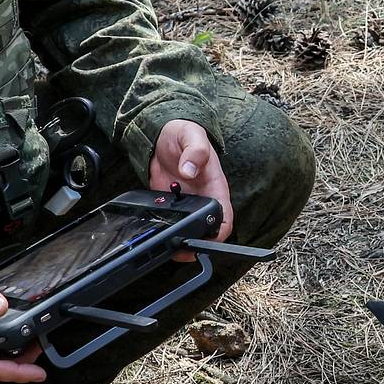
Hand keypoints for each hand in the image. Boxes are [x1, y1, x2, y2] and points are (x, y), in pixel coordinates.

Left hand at [149, 120, 232, 258]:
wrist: (163, 134)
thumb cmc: (184, 133)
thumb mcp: (192, 136)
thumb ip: (194, 152)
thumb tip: (189, 170)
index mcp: (215, 186)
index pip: (225, 216)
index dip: (220, 233)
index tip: (209, 240)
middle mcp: (204, 198)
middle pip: (208, 230)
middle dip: (197, 244)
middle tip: (182, 250)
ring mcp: (187, 202)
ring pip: (189, 229)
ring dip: (181, 241)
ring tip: (169, 249)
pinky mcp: (171, 203)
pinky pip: (172, 222)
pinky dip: (167, 231)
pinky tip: (158, 234)